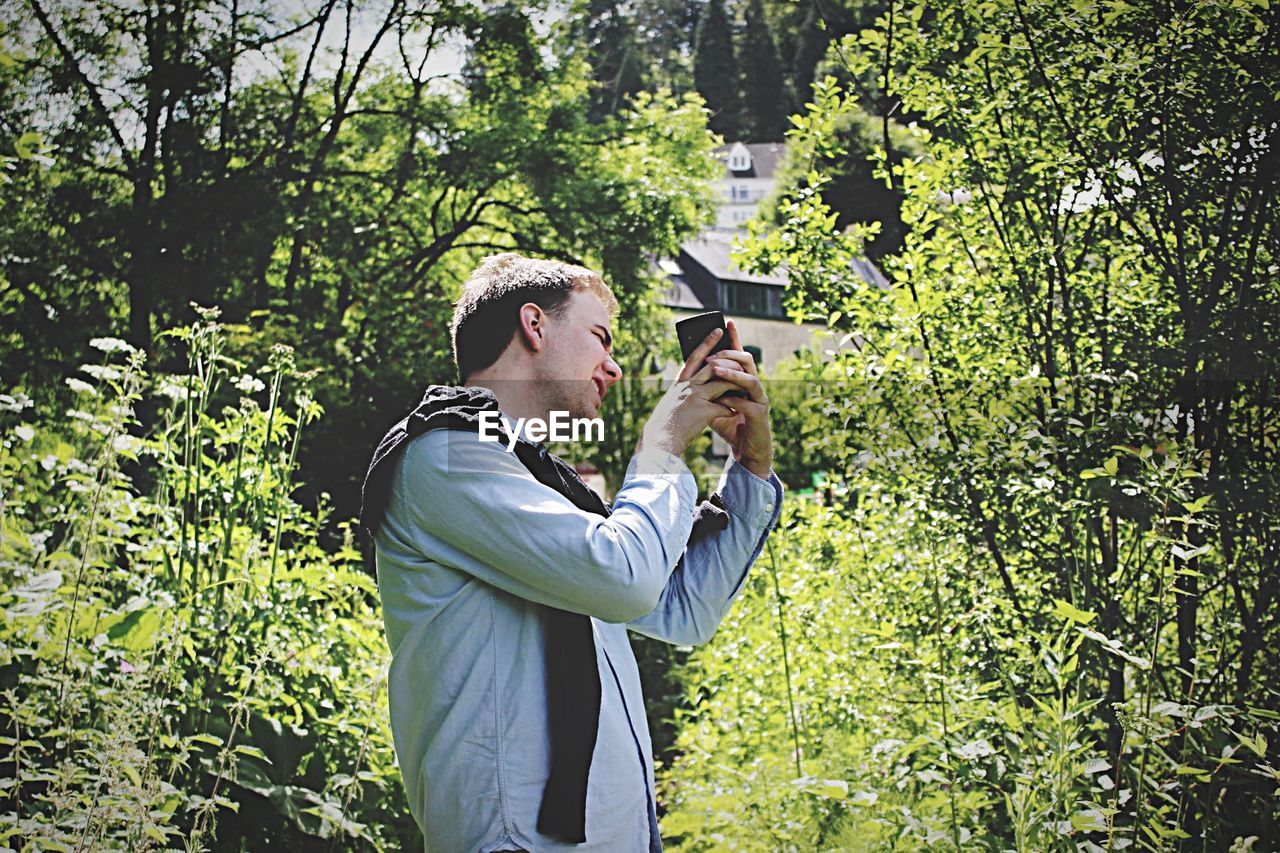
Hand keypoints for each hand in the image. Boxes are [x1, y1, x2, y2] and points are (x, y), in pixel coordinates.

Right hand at [637, 328, 736, 457]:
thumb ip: (684, 390)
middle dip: (728, 358)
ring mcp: (696, 397)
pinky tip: (735, 412)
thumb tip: (694, 381)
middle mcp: (688, 386)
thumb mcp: (672, 400)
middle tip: (740, 353)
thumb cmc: (666, 422)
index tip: (718, 331)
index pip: (695, 357)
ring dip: (734, 385)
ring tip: (744, 386)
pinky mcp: (704, 411)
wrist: (660, 440)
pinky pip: (724, 406)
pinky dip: (731, 409)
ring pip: (722, 383)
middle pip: (713, 366)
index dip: (707, 342)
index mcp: (680, 382)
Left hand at [704, 320, 772, 479]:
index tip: (727, 322)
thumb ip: (706, 389)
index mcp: (743, 380)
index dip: (735, 338)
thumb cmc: (729, 423)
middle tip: (712, 355)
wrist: (745, 448)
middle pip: (747, 361)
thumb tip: (688, 374)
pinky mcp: (760, 415)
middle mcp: (754, 386)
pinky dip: (735, 400)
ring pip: (751, 379)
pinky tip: (724, 400)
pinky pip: (749, 403)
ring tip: (716, 370)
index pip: (739, 354)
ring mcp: (759, 399)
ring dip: (732, 374)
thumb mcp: (713, 403)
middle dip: (730, 355)